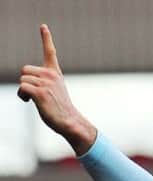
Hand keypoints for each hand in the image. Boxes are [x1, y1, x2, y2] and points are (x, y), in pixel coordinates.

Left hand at [18, 24, 95, 153]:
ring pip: (22, 79)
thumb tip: (58, 109)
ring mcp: (46, 83)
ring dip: (24, 91)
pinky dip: (23, 96)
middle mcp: (51, 75)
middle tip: (35, 94)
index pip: (50, 52)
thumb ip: (46, 85)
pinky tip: (31, 103)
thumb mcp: (55, 93)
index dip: (47, 38)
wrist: (70, 123)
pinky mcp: (40, 92)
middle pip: (25, 70)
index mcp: (55, 74)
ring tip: (35, 100)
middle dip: (26, 81)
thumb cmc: (61, 111)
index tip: (43, 26)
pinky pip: (22, 88)